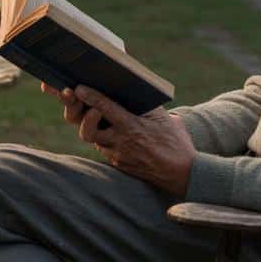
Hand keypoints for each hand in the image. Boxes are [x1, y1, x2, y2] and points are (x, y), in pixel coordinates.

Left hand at [41, 82, 195, 196]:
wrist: (182, 173)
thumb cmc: (175, 142)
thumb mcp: (164, 117)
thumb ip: (148, 105)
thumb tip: (136, 90)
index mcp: (131, 126)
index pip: (105, 108)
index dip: (90, 97)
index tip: (78, 88)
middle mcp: (121, 142)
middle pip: (88, 132)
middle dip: (83, 119)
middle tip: (83, 107)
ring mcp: (118, 156)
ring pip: (95, 141)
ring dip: (94, 128)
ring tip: (98, 117)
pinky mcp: (119, 165)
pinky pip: (105, 149)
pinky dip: (106, 139)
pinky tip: (111, 132)